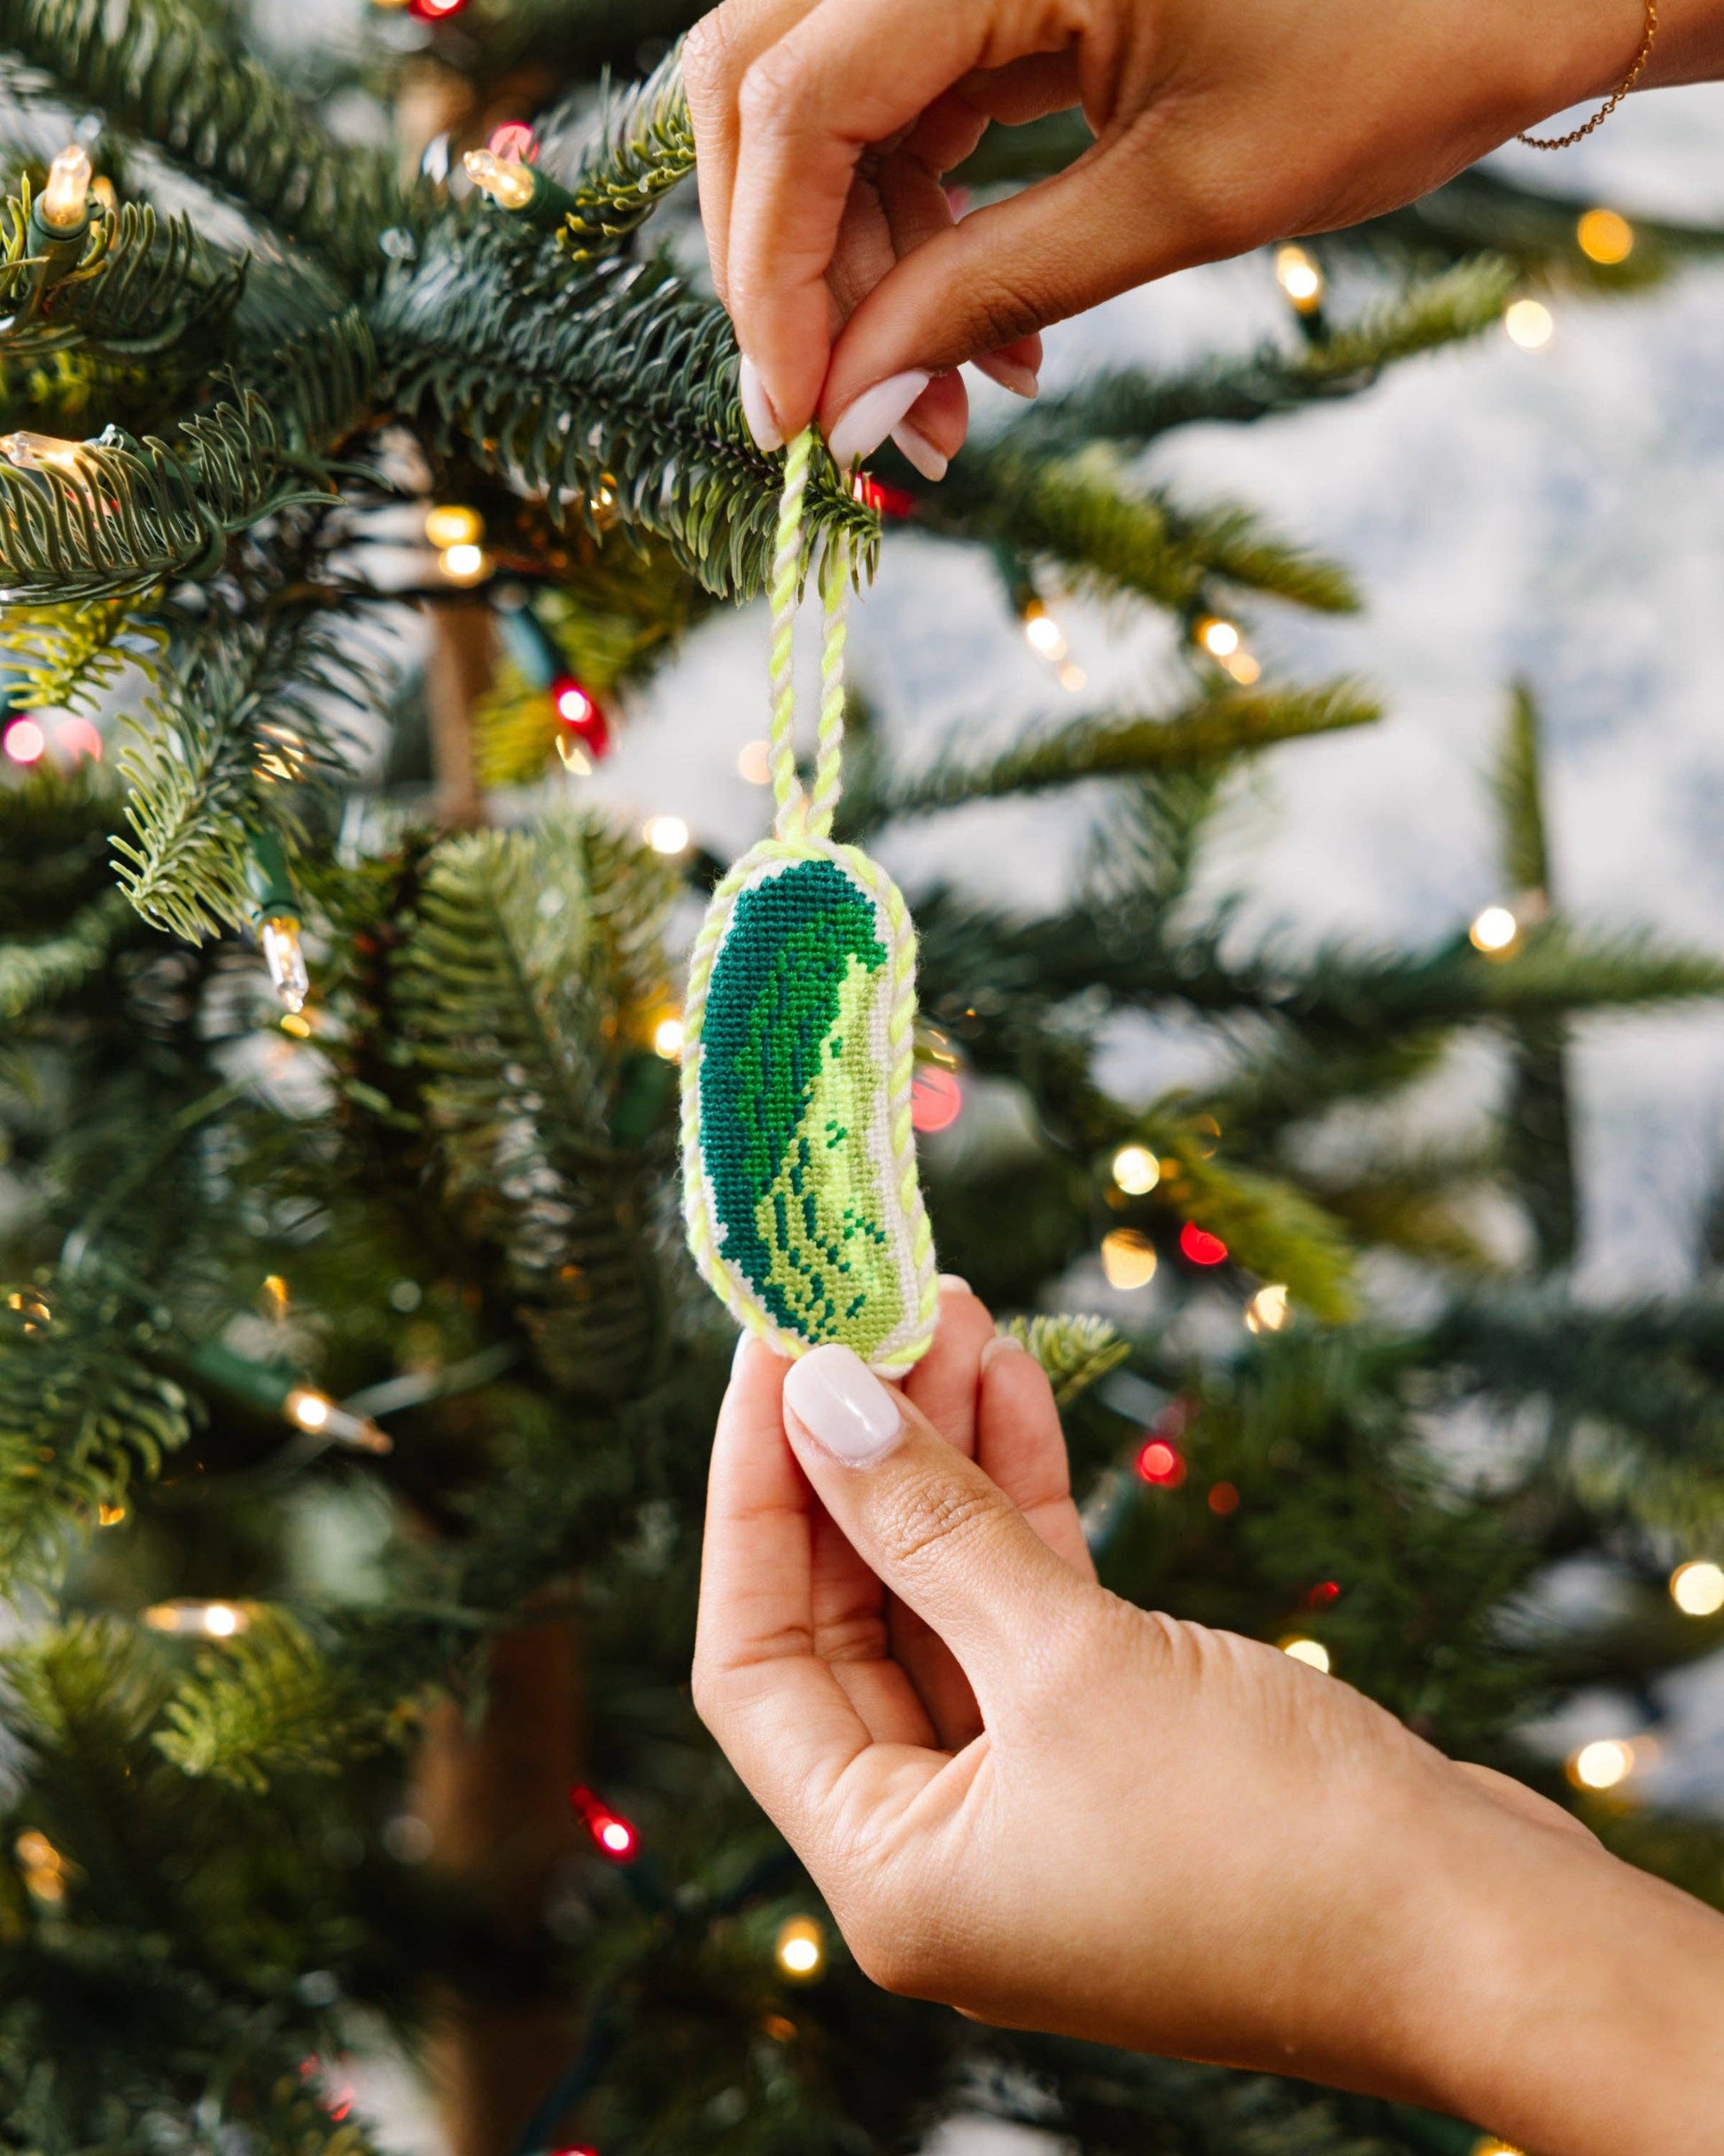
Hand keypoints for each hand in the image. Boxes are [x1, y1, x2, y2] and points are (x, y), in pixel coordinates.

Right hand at [684, 0, 1693, 475]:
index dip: (773, 270)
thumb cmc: (1396, 55)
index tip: (797, 419)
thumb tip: (853, 408)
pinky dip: (927, 223)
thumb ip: (993, 293)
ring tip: (953, 400)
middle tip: (845, 414)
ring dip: (868, 264)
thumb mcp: (1185, 198)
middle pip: (772, 79)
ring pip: (832, 102)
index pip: (797, 96)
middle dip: (796, 265)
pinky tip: (990, 329)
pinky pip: (909, 103)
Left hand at [695, 1283, 1723, 2154]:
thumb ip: (931, 1525)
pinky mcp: (1116, 1751)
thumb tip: (820, 1398)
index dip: (755, 1492)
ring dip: (941, 1456)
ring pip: (945, 1597)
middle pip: (848, 1616)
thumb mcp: (1071, 1662)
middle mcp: (943, 1845)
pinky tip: (1011, 1385)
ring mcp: (1032, 1798)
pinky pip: (1031, 1608)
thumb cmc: (1271, 1840)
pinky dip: (1020, 1503)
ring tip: (942, 1313)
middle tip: (862, 1312)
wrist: (1488, 1936)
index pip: (754, 1656)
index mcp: (890, 1871)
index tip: (770, 1349)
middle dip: (858, 1456)